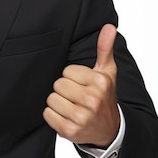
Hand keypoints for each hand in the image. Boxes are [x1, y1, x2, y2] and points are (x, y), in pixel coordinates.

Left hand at [43, 24, 119, 147]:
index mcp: (100, 83)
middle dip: (64, 89)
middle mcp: (92, 100)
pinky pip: (47, 114)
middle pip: (58, 84)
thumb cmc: (104, 97)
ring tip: (72, 106)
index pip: (67, 71)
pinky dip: (53, 115)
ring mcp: (81, 117)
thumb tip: (108, 26)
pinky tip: (67, 117)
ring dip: (58, 102)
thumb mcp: (107, 72)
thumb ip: (104, 48)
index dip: (72, 77)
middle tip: (76, 96)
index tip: (82, 84)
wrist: (109, 130)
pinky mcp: (69, 131)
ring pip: (51, 99)